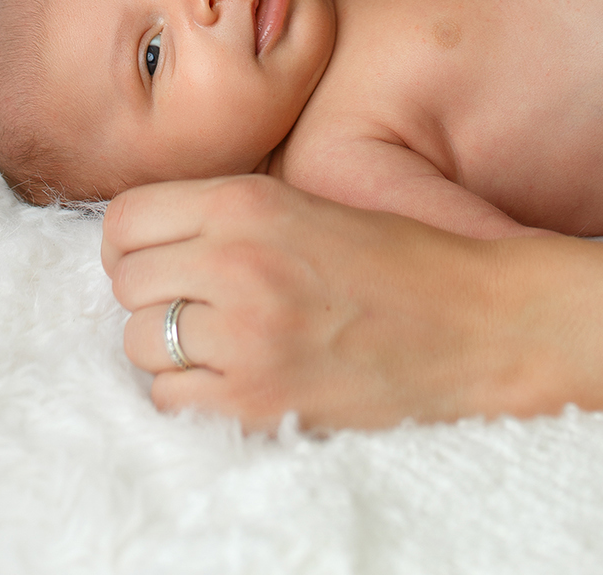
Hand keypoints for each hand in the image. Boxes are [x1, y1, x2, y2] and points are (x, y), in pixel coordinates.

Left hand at [101, 174, 561, 430]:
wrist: (478, 322)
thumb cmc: (398, 260)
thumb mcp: (305, 206)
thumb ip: (227, 216)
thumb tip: (147, 240)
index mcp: (247, 201)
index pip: (125, 219)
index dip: (132, 242)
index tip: (157, 258)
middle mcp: (236, 260)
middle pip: (125, 282)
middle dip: (152, 294)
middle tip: (197, 303)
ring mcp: (247, 333)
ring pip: (139, 344)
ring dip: (170, 348)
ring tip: (222, 342)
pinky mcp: (260, 400)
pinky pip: (172, 401)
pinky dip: (193, 396)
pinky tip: (239, 378)